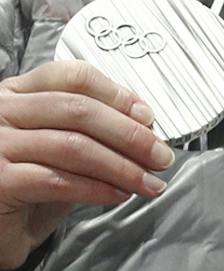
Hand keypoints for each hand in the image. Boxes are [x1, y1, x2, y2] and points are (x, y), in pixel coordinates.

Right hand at [0, 61, 173, 270]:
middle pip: (78, 109)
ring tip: (149, 182)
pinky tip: (118, 195)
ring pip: (73, 146)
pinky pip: (59, 180)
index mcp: (15, 94)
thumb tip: (144, 126)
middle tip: (161, 156)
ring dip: (122, 166)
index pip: (71, 76)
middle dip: (130, 135)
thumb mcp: (57, 149)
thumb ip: (89, 132)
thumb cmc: (21, 187)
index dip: (116, 95)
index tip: (147, 117)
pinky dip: (98, 188)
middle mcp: (0, 112)